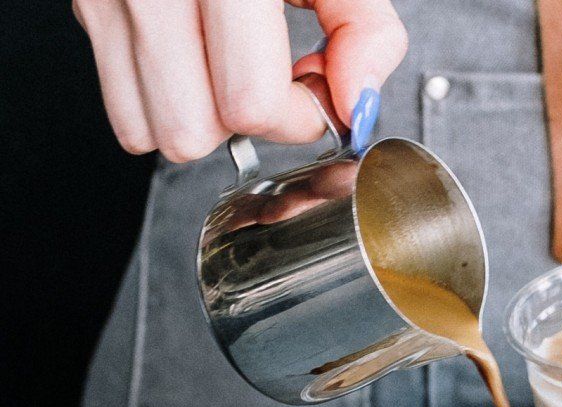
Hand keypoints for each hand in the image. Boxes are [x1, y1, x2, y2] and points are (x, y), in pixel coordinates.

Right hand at [72, 0, 407, 161]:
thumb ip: (363, 29)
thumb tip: (355, 106)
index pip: (249, 101)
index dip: (300, 116)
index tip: (318, 91)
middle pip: (192, 129)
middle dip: (249, 123)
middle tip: (278, 80)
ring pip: (149, 128)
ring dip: (205, 119)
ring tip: (235, 69)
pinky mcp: (89, 5)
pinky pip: (121, 106)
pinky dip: (167, 103)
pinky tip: (200, 63)